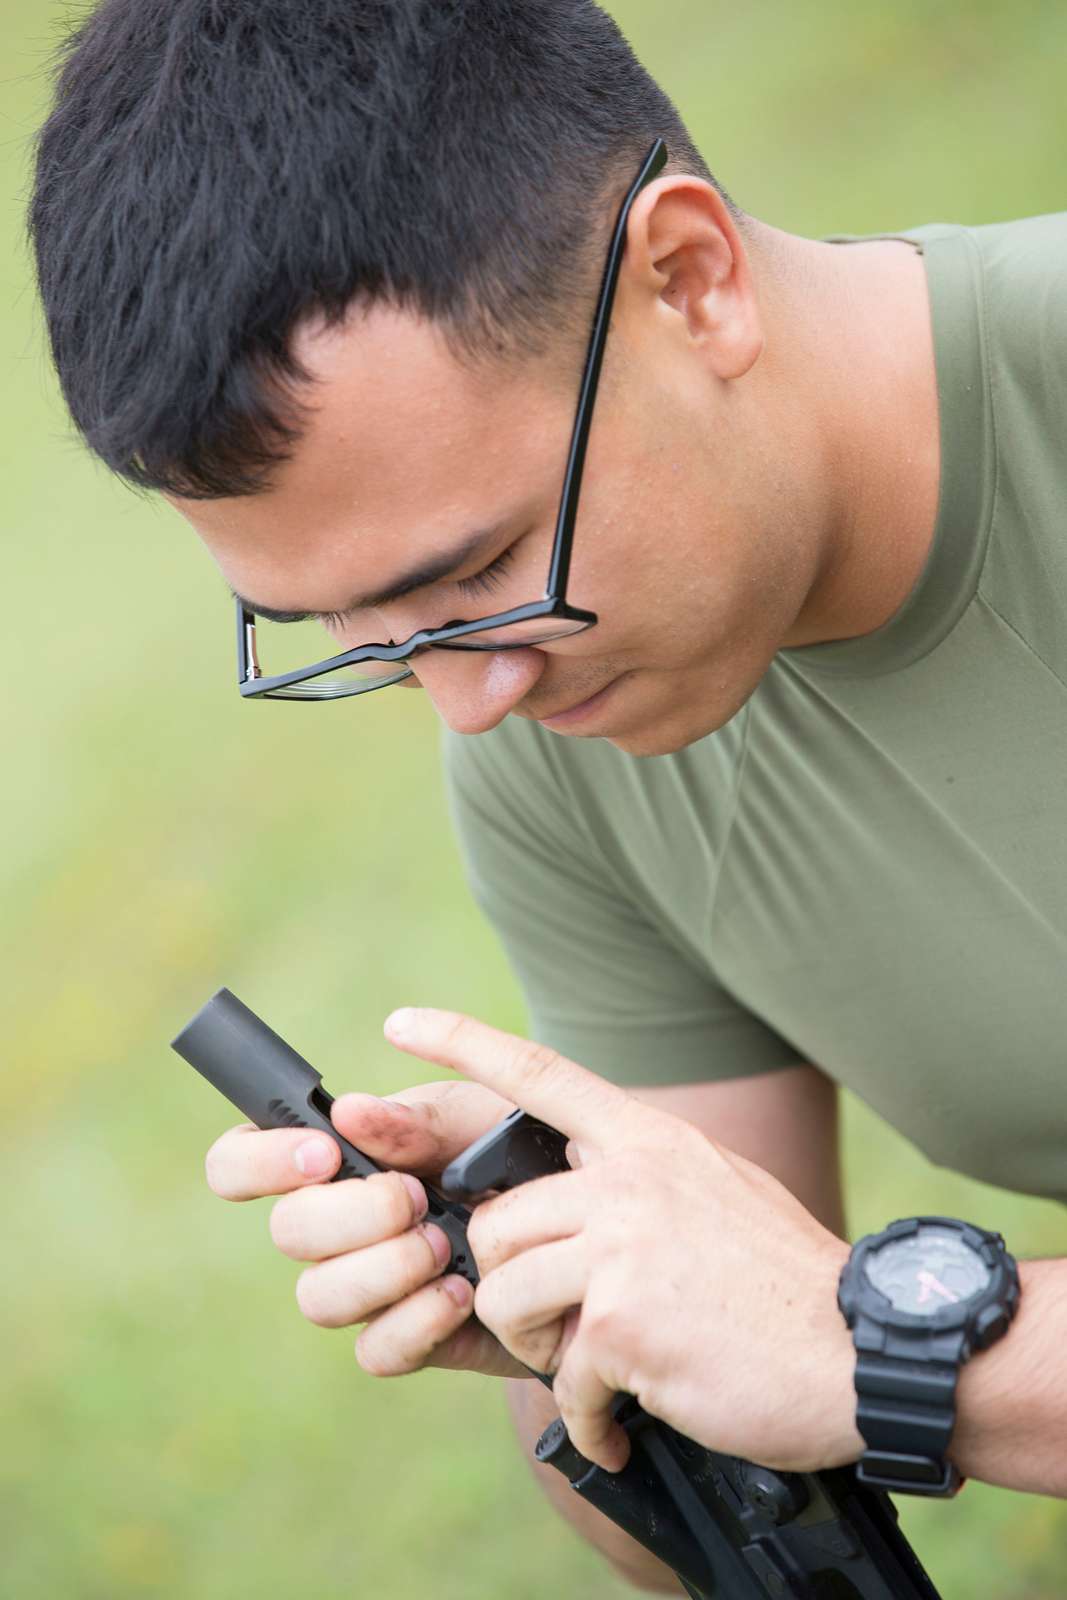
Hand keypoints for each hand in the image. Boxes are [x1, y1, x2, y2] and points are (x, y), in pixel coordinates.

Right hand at [203, 1077, 533, 1379]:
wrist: (589, 1218)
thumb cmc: (518, 1150)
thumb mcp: (478, 1116)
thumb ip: (417, 1119)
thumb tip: (348, 1112)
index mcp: (332, 1156)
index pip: (239, 1160)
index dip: (259, 1160)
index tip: (326, 1153)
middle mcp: (335, 1224)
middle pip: (286, 1233)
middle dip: (351, 1214)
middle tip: (417, 1198)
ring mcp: (365, 1286)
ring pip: (319, 1298)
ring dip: (383, 1268)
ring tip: (446, 1245)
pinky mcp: (407, 1339)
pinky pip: (374, 1351)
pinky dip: (415, 1321)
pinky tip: (461, 1293)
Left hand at [384, 1008, 860, 1475]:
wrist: (864, 1351)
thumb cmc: (787, 1283)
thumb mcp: (718, 1192)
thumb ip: (644, 1180)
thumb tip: (582, 1186)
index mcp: (649, 1141)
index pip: (538, 1073)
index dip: (461, 1041)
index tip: (400, 1022)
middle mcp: (629, 1178)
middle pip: (497, 1222)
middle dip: (511, 1285)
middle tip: (563, 1326)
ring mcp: (623, 1245)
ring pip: (504, 1292)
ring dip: (536, 1347)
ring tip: (594, 1367)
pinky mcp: (622, 1321)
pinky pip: (559, 1375)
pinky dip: (588, 1412)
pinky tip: (625, 1420)